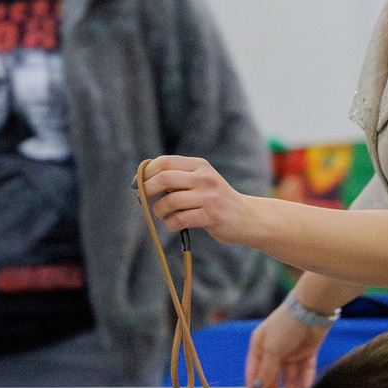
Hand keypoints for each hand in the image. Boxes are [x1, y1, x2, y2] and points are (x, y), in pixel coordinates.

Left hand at [140, 156, 261, 247]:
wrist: (248, 218)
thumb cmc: (217, 201)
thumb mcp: (202, 182)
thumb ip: (179, 179)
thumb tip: (143, 182)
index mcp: (200, 166)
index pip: (165, 162)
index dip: (146, 172)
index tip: (138, 184)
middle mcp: (205, 178)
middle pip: (164, 178)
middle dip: (147, 190)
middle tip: (143, 200)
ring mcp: (209, 197)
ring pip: (170, 201)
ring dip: (159, 211)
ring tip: (162, 216)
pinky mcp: (212, 216)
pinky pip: (180, 219)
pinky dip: (170, 224)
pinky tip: (173, 225)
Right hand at [246, 302, 328, 387]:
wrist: (312, 309)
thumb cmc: (286, 325)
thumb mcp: (272, 349)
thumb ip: (266, 371)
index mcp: (259, 349)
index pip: (254, 377)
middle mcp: (274, 352)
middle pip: (272, 382)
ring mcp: (291, 353)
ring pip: (289, 380)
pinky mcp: (308, 352)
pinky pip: (305, 372)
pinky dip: (304, 383)